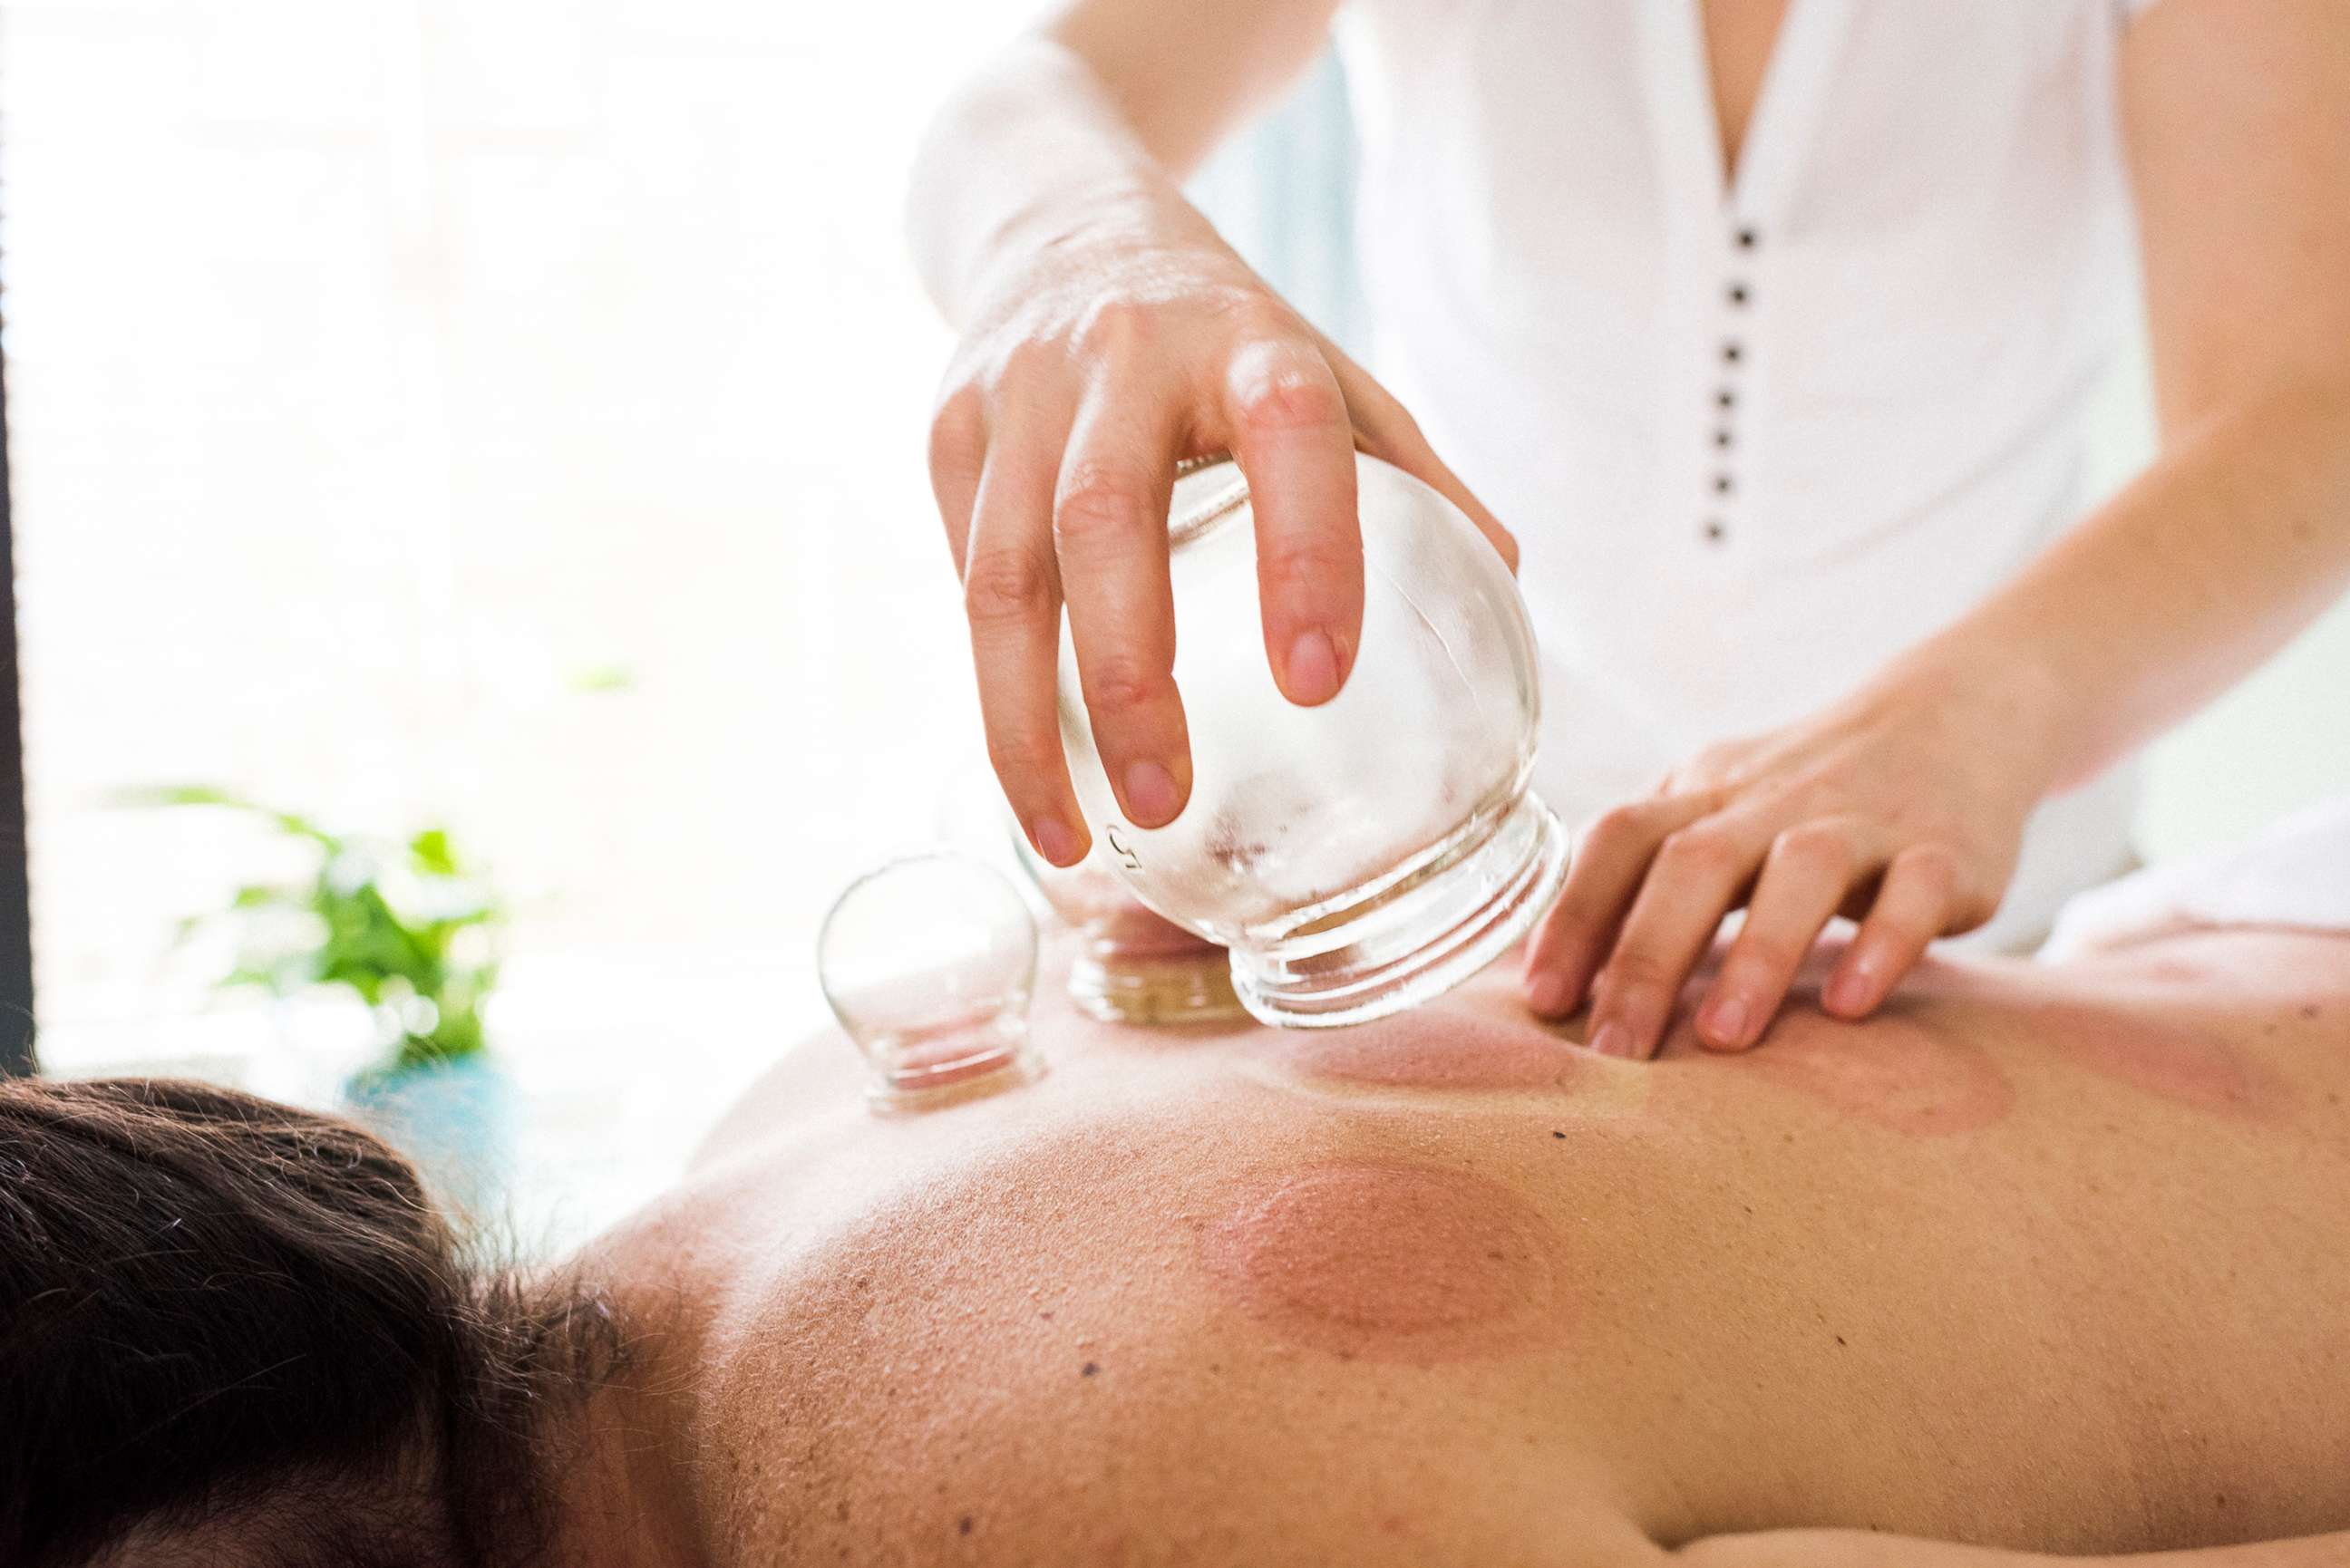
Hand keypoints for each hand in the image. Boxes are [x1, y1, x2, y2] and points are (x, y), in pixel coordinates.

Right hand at [928, 197, 1513, 867]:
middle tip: (1165, 803)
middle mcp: (1120, 357)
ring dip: (1026, 722)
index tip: (1316, 680)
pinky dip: (992, 695)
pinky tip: (1032, 781)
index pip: (1286, 432)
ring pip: (998, 574)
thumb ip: (1408, 472)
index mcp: (1246, 338)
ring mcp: (1016, 395)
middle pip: (1101, 523)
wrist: (1054, 221)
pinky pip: (960, 582)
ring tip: (1067, 838)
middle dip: (1128, 676)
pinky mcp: (947, 433)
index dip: (1304, 550)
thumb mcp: (1322, 368)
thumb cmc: (1218, 334)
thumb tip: (1504, 588)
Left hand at [1521, 655, 2063, 1057]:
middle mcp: (1774, 800)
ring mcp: (1864, 819)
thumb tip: (1554, 977)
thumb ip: (1648, 875)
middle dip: (1647, 957)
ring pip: (1801, 870)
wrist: (1959, 714)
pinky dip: (1883, 943)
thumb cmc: (1805, 797)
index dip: (1574, 914)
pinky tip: (1850, 1004)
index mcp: (1705, 794)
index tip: (1542, 1001)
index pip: (1620, 839)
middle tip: (1617, 1050)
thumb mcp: (1719, 812)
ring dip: (1756, 953)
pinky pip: (1917, 888)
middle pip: (1694, 861)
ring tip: (1722, 1039)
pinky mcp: (1948, 848)